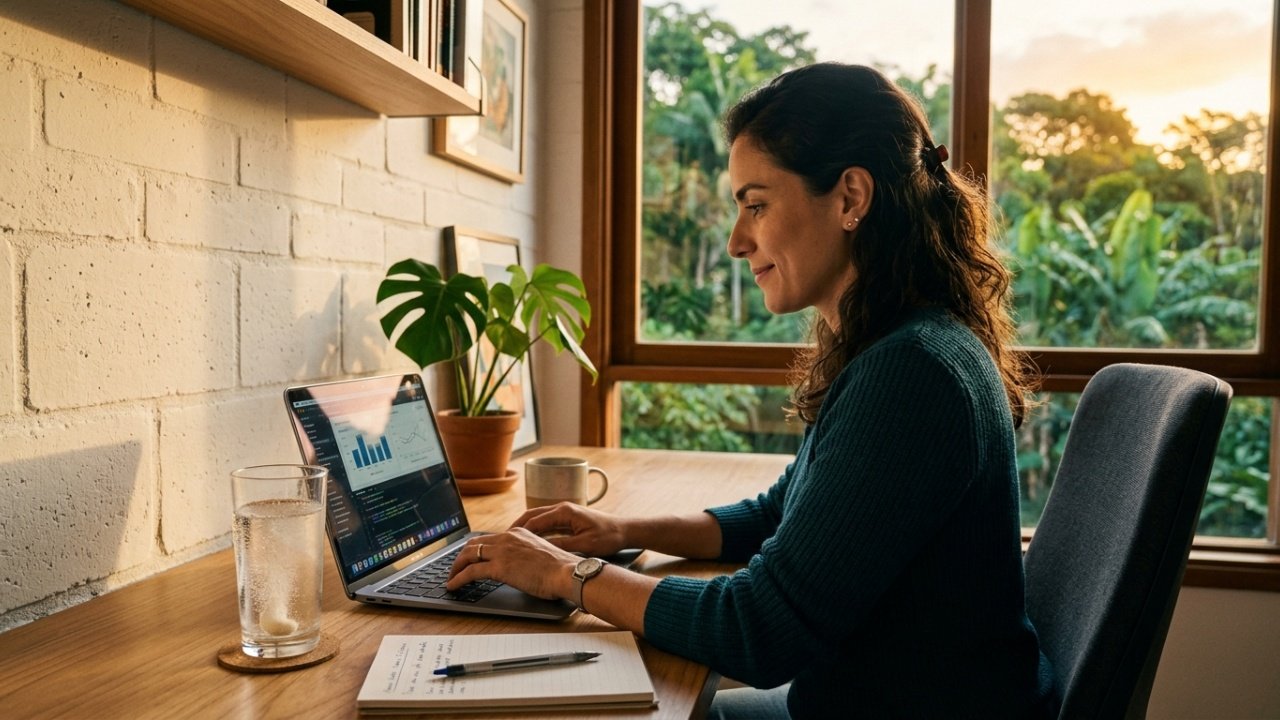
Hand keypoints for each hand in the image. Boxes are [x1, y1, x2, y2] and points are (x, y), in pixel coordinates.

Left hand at [446, 527, 578, 598]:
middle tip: (455, 568)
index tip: (470, 558)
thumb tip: (517, 567)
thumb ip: (526, 556)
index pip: (490, 538)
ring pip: (468, 555)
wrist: (567, 573)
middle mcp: (508, 537)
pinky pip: (470, 572)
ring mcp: (502, 551)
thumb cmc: (561, 569)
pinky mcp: (499, 567)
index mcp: (518, 533)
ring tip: (451, 578)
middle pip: (474, 543)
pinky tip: (453, 586)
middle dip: (461, 556)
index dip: (476, 549)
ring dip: (455, 567)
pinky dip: (458, 578)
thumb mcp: (540, 554)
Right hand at [509, 502, 628, 556]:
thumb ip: (562, 545)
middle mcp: (561, 508)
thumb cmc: (608, 537)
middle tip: (500, 541)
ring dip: (523, 529)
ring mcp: (564, 512)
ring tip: (509, 541)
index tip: (506, 542)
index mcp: (564, 512)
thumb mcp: (584, 544)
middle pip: (531, 516)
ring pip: (536, 518)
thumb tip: (540, 549)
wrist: (625, 530)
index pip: (534, 521)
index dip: (518, 532)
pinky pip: (545, 523)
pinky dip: (534, 530)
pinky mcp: (567, 519)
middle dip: (515, 528)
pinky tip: (527, 541)